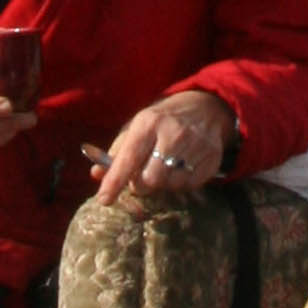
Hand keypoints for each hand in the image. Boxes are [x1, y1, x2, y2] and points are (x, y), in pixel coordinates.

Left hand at [90, 87, 236, 214]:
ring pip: (171, 185)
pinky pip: (190, 185)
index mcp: (148, 122)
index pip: (129, 158)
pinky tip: (181, 168)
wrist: (204, 108)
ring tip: (164, 169)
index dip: (115, 181)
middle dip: (142, 185)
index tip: (104, 199)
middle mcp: (173, 132)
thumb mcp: (136, 129)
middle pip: (151, 179)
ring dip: (164, 184)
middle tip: (142, 178)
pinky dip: (182, 183)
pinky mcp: (212, 157)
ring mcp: (195, 144)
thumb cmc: (160, 123)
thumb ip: (117, 152)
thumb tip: (96, 174)